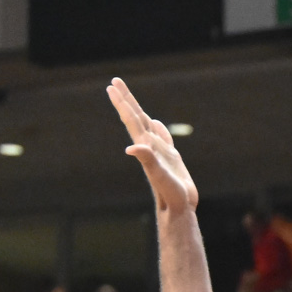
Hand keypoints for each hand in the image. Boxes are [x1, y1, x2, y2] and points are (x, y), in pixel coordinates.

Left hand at [107, 77, 198, 213]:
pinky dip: (160, 128)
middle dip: (126, 100)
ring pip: (147, 126)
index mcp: (146, 147)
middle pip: (135, 118)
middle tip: (115, 82)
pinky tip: (157, 124)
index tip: (112, 87)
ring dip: (138, 111)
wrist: (178, 209)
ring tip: (129, 98)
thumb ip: (147, 160)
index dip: (122, 103)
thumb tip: (131, 148)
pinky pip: (163, 138)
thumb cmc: (170, 195)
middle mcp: (150, 147)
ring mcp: (160, 152)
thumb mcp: (159, 176)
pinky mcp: (171, 159)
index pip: (131, 120)